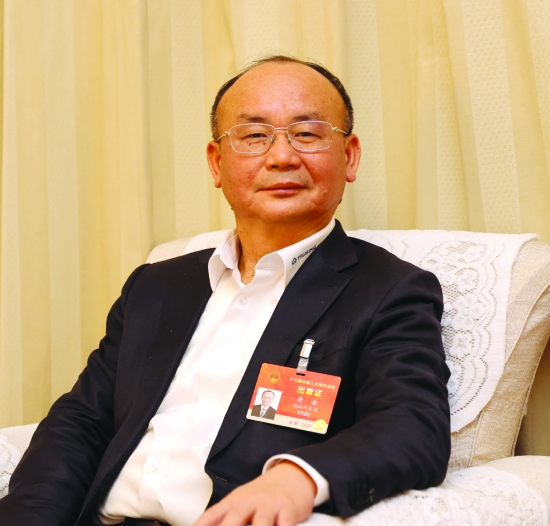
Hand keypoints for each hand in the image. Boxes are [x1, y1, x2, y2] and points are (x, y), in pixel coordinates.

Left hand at [193, 461, 316, 525]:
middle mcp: (250, 501)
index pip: (214, 514)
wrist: (293, 476)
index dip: (203, 524)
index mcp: (235, 501)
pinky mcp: (288, 510)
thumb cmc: (264, 497)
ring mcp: (269, 505)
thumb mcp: (242, 503)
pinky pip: (284, 523)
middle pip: (235, 517)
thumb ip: (224, 517)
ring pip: (261, 523)